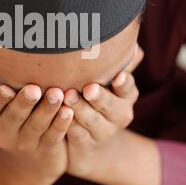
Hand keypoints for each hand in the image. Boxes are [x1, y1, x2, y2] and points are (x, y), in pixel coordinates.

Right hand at [0, 52, 73, 184]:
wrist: (27, 162)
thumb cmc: (9, 117)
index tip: (6, 88)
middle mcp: (3, 132)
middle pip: (13, 117)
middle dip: (24, 102)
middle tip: (34, 88)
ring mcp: (25, 143)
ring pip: (36, 126)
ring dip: (47, 110)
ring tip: (58, 94)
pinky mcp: (46, 149)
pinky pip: (53, 136)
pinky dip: (61, 124)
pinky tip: (69, 111)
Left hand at [64, 44, 143, 182]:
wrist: (94, 140)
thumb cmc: (98, 99)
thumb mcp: (108, 81)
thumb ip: (114, 61)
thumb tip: (129, 40)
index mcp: (126, 95)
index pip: (128, 88)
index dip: (124, 83)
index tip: (118, 76)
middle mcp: (119, 114)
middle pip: (112, 106)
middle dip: (100, 97)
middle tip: (88, 88)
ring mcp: (104, 132)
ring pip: (92, 121)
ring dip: (80, 109)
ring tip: (67, 97)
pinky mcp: (86, 144)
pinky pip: (77, 134)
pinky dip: (66, 125)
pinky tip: (56, 115)